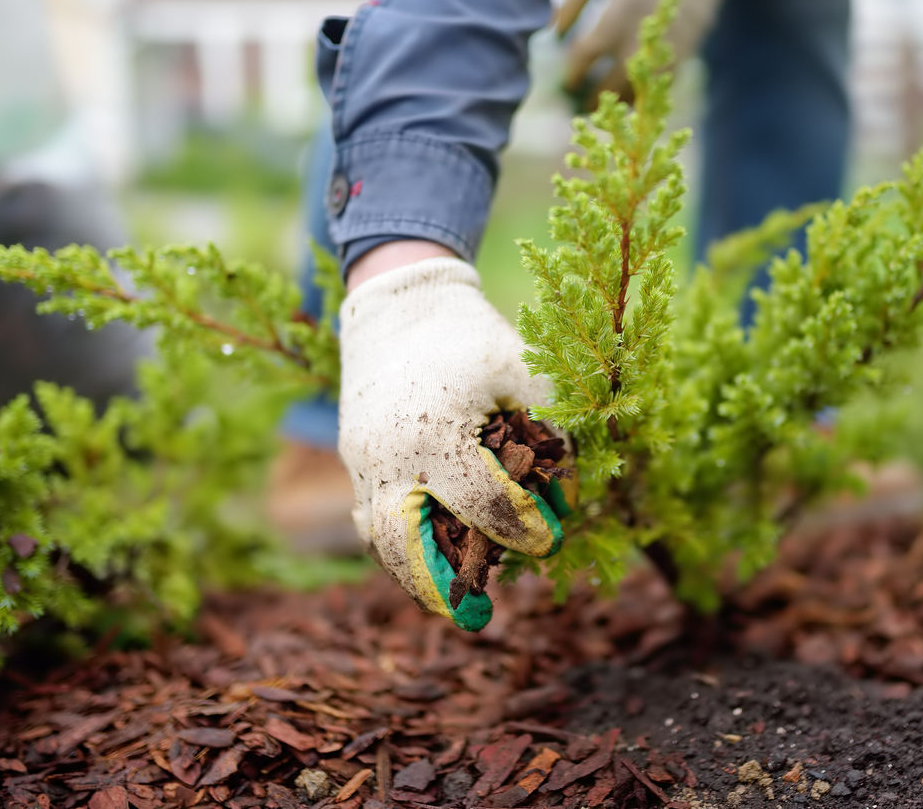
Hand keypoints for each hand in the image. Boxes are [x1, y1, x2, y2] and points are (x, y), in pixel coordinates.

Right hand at [338, 257, 565, 630]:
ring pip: (378, 539)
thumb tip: (568, 493)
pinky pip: (370, 515)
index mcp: (436, 432)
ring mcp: (363, 460)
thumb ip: (551, 431)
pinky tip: (430, 558)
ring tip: (451, 598)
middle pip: (403, 545)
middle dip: (438, 588)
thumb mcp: (523, 371)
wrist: (398, 303)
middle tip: (476, 618)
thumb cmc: (471, 337)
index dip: (523, 529)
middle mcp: (390, 456)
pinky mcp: (354, 459)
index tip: (549, 541)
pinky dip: (396, 544)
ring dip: (413, 574)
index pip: (483, 505)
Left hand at [556, 0, 726, 103]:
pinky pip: (663, 86)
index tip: (568, 85)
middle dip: (596, 99)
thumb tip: (555, 31)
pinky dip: (650, 95)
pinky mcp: (686, 55)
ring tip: (609, 109)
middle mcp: (640, 39)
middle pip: (612, 83)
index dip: (573, 75)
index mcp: (617, 16)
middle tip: (585, 109)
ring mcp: (665, 51)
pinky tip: (637, 96)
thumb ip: (576, 0)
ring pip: (639, 91)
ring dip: (622, 102)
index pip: (586, 56)